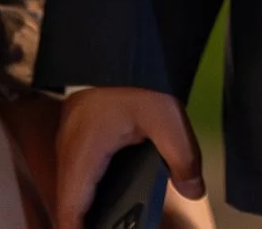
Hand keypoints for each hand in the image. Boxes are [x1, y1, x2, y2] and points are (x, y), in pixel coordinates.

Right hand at [56, 87, 205, 226]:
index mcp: (84, 153)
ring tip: (110, 220)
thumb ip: (182, 158)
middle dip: (82, 224)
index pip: (69, 209)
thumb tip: (194, 191)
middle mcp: (68, 151)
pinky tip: (109, 199)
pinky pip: (77, 175)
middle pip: (68, 203)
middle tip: (109, 227)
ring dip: (84, 209)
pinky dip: (88, 192)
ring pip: (70, 189)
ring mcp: (69, 142)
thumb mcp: (168, 119)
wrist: (121, 50)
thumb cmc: (139, 81)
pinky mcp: (76, 136)